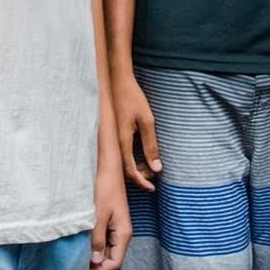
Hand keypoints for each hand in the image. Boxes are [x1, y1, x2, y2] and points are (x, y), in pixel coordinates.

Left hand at [91, 166, 131, 269]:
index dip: (101, 269)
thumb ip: (97, 239)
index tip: (85, 268)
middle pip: (112, 257)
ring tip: (81, 249)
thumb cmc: (104, 188)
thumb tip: (96, 260)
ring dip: (96, 251)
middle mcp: (123, 232)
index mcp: (123, 233)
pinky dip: (96, 241)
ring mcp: (118, 226)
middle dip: (98, 262)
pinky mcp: (112, 220)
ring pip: (108, 248)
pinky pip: (105, 238)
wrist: (108, 168)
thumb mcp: (98, 215)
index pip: (116, 262)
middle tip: (80, 259)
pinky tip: (85, 237)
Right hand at [112, 71, 162, 190]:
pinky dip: (131, 158)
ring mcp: (112, 137)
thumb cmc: (133, 98)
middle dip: (139, 176)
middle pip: (124, 169)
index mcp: (122, 141)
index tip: (153, 188)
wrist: (117, 80)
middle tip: (155, 176)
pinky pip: (120, 152)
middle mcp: (114, 141)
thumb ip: (151, 145)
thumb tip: (157, 168)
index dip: (141, 182)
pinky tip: (140, 154)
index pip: (130, 170)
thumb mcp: (147, 121)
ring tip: (150, 165)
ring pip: (121, 161)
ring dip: (135, 167)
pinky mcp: (113, 132)